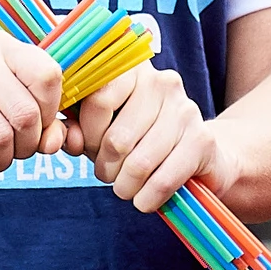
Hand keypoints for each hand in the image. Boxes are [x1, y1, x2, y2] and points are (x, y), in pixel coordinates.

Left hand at [74, 58, 216, 215]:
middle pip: (116, 138)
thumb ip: (78, 131)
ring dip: (125, 187)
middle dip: (105, 168)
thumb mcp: (102, 132)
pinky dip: (147, 199)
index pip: (98, 100)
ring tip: (126, 187)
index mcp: (132, 70)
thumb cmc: (139, 140)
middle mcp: (162, 82)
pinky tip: (145, 199)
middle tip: (109, 174)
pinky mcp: (202, 140)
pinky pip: (162, 181)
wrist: (197, 154)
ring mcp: (185, 110)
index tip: (91, 148)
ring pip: (138, 163)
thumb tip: (68, 139)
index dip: (88, 134)